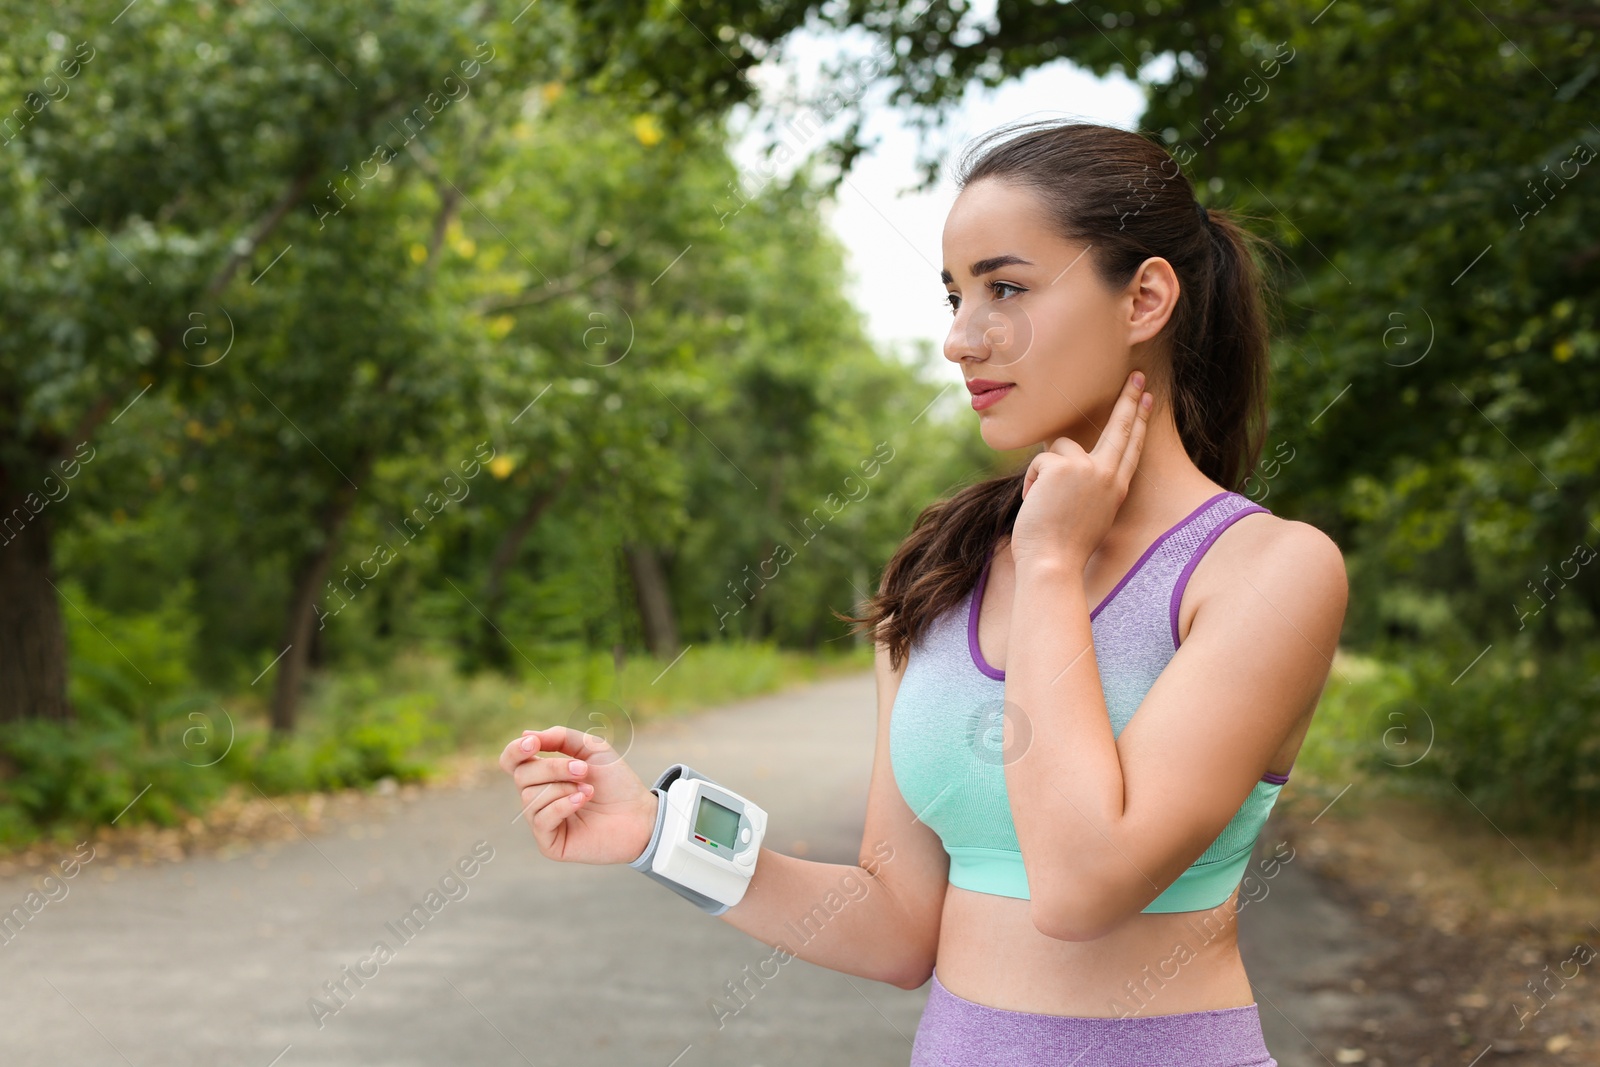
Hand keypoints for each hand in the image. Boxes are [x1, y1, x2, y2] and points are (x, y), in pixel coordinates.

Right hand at [499, 726, 657, 864]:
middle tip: (583, 770)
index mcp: (543, 774)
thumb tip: (524, 735)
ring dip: (564, 788)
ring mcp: (542, 821)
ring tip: (589, 790)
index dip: (515, 750)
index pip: (511, 761)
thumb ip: (560, 737)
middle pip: (522, 775)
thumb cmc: (616, 782)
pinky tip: (582, 801)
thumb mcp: (591, 748)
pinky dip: (562, 805)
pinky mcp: (550, 843)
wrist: (639, 813)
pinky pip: (541, 819)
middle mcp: (538, 797)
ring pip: (530, 797)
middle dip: (554, 768)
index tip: (533, 744)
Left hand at [1011, 370, 1152, 569]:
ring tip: (1043, 503)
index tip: (1147, 398)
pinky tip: (1036, 503)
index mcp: (1116, 489)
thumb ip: (1088, 486)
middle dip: (1129, 400)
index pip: (1131, 447)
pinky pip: (1039, 461)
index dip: (1138, 421)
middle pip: (1120, 428)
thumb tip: (1072, 462)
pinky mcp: (1064, 466)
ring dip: (1043, 473)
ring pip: (1059, 448)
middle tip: (1137, 375)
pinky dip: (1030, 482)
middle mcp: (1108, 475)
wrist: (1053, 563)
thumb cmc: (1063, 547)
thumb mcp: (1087, 514)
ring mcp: (1088, 469)